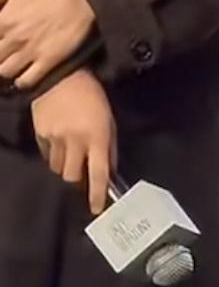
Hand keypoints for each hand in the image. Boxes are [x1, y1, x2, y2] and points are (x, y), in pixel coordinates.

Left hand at [0, 0, 94, 89]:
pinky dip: (21, 81)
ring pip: (5, 72)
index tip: (0, 39)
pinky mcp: (48, 61)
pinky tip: (23, 74)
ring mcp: (30, 52)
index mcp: (3, 20)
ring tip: (9, 64)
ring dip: (5, 69)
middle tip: (4, 52)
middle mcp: (13, 39)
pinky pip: (26, 81)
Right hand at [30, 69, 117, 216]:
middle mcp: (75, 141)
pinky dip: (53, 155)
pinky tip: (59, 143)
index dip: (97, 195)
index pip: (98, 174)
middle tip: (81, 179)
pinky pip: (47, 154)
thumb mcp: (109, 121)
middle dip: (77, 182)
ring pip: (58, 168)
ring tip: (71, 157)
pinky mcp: (40, 133)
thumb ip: (109, 148)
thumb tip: (109, 173)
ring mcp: (55, 138)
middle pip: (72, 177)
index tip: (96, 209)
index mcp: (97, 138)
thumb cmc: (93, 98)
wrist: (62, 77)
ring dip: (65, 168)